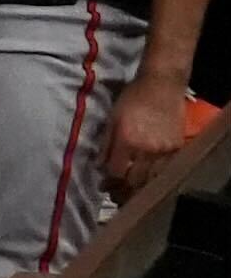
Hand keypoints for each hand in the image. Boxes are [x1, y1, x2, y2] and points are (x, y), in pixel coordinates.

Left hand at [108, 69, 194, 196]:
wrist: (162, 85)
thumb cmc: (132, 98)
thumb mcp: (112, 118)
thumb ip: (106, 144)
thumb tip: (99, 165)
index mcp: (128, 141)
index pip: (117, 172)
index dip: (109, 181)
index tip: (103, 184)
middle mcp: (147, 149)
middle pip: (135, 180)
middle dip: (123, 190)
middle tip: (114, 192)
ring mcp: (165, 150)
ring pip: (152, 179)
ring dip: (139, 186)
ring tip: (129, 189)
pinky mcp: (177, 148)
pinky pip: (165, 169)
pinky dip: (154, 175)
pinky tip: (146, 176)